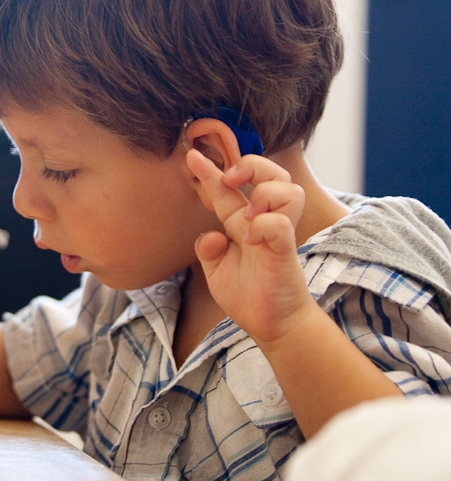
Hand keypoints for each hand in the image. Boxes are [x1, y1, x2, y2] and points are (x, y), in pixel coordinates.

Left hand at [186, 149, 311, 343]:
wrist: (271, 325)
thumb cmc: (247, 295)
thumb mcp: (216, 271)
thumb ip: (208, 249)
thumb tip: (211, 236)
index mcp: (241, 223)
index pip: (227, 187)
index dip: (210, 169)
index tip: (192, 155)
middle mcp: (262, 221)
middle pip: (271, 172)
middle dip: (251, 164)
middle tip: (232, 179)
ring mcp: (277, 233)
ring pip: (287, 188)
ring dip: (263, 194)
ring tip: (247, 217)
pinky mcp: (285, 251)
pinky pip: (280, 223)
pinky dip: (263, 225)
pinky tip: (252, 240)